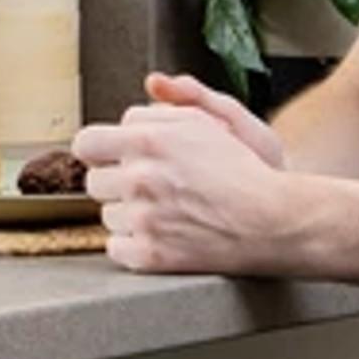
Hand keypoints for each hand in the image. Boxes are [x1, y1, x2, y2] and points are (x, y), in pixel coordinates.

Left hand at [70, 72, 298, 274]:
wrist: (272, 220)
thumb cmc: (243, 169)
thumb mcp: (207, 121)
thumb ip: (164, 108)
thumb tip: (134, 104)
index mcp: (146, 141)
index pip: (86, 144)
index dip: (100, 152)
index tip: (113, 159)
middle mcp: (139, 178)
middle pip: (94, 183)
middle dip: (117, 184)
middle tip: (151, 187)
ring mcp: (143, 219)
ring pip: (108, 217)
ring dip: (129, 215)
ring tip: (167, 211)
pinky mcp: (151, 254)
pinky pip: (116, 248)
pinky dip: (135, 245)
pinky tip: (162, 235)